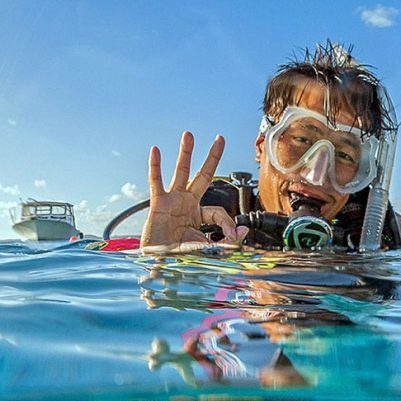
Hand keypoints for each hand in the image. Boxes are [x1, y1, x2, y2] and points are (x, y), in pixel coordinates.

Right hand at [141, 132, 247, 252]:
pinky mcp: (159, 204)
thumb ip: (227, 243)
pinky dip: (156, 166)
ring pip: (182, 173)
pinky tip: (156, 150)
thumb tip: (244, 230)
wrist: (158, 265)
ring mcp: (173, 202)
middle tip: (220, 138)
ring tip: (189, 135)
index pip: (219, 212)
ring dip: (186, 153)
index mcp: (199, 215)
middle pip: (202, 176)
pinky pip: (157, 182)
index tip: (231, 236)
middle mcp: (187, 204)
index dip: (228, 223)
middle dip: (212, 158)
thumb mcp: (209, 250)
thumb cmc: (179, 258)